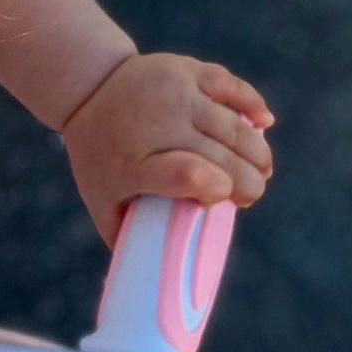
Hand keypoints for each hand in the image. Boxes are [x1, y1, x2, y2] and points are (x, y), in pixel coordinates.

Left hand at [61, 53, 273, 246]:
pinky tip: (264, 124)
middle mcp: (156, 125)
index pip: (185, 175)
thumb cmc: (99, 156)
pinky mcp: (186, 70)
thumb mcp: (100, 197)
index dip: (214, 189)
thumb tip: (152, 281)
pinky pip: (230, 86)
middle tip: (250, 195)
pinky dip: (252, 105)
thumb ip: (124, 234)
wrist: (87, 89)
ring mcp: (174, 93)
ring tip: (262, 171)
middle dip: (249, 183)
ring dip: (258, 153)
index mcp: (132, 162)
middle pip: (221, 157)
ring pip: (234, 126)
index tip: (220, 201)